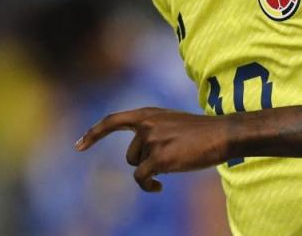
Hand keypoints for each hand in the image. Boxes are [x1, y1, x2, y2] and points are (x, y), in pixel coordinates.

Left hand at [74, 107, 230, 191]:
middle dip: (146, 163)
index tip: (79, 146)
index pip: (113, 121)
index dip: (94, 133)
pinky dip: (149, 186)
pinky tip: (160, 187)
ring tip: (173, 166)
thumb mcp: (171, 123)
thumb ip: (152, 131)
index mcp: (148, 113)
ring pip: (139, 166)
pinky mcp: (160, 157)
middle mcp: (147, 123)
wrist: (222, 134)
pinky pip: (142, 178)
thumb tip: (139, 159)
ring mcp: (153, 140)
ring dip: (151, 172)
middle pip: (131, 155)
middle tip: (169, 160)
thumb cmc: (200, 132)